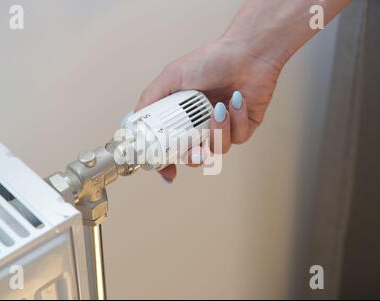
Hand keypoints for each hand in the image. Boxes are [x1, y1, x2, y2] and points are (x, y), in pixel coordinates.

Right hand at [135, 38, 282, 181]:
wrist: (247, 52)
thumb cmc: (211, 60)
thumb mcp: (171, 77)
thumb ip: (150, 99)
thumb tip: (132, 122)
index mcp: (182, 117)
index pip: (171, 146)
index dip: (167, 161)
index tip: (167, 169)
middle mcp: (201, 125)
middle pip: (193, 156)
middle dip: (193, 156)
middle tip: (194, 149)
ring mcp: (223, 128)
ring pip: (216, 149)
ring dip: (217, 131)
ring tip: (219, 109)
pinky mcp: (244, 128)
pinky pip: (237, 138)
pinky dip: (236, 120)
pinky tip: (237, 100)